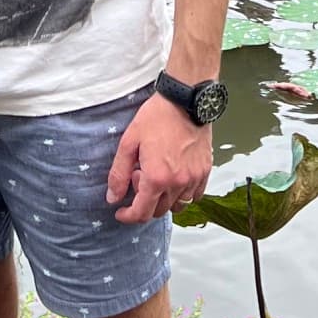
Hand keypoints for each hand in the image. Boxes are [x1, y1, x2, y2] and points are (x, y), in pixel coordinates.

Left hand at [106, 93, 211, 223]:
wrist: (185, 100)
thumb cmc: (157, 117)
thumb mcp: (129, 143)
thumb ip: (118, 174)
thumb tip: (112, 198)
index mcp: (156, 178)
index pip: (141, 213)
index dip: (128, 216)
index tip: (121, 212)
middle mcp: (177, 183)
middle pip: (158, 211)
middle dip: (144, 201)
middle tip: (139, 176)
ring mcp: (194, 178)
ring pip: (177, 206)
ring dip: (163, 199)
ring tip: (157, 174)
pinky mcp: (205, 171)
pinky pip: (194, 195)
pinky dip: (182, 193)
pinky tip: (174, 177)